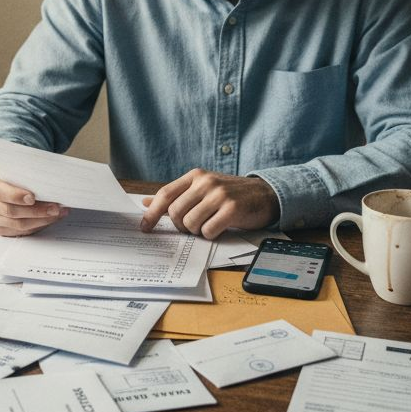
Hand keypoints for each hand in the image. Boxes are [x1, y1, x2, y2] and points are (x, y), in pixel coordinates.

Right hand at [0, 166, 69, 236]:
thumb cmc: (8, 173)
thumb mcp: (12, 167)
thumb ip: (24, 172)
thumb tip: (49, 178)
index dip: (15, 195)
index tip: (33, 197)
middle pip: (10, 211)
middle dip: (36, 211)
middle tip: (55, 208)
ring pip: (17, 225)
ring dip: (41, 220)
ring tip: (58, 213)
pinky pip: (21, 232)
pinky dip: (38, 226)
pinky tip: (50, 219)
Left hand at [140, 169, 278, 238]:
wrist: (265, 194)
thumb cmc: (230, 194)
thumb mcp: (202, 189)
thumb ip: (176, 196)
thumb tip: (145, 202)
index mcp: (195, 175)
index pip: (165, 194)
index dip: (152, 213)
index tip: (145, 227)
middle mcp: (206, 182)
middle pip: (176, 212)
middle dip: (180, 226)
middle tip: (192, 228)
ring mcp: (219, 194)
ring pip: (190, 223)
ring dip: (197, 231)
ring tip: (208, 225)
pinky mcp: (232, 209)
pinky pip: (208, 231)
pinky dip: (211, 235)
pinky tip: (219, 228)